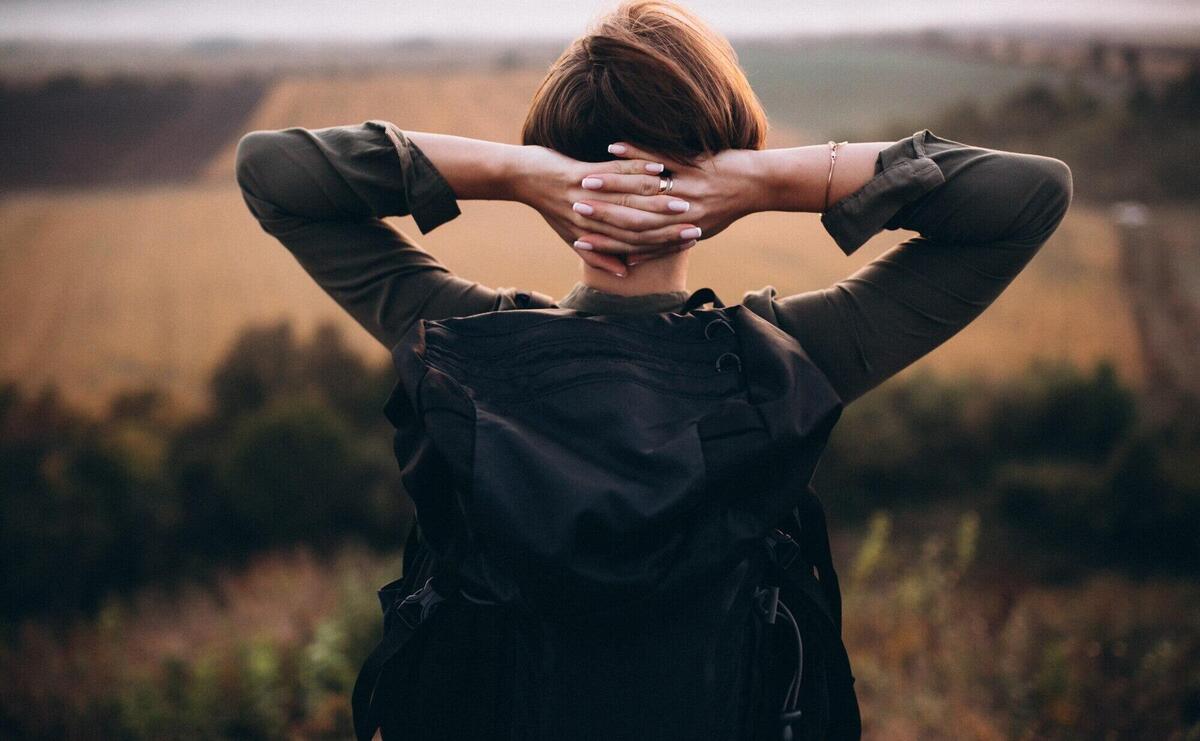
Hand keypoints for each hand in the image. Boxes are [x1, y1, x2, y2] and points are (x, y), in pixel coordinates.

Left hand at [511, 145, 701, 275]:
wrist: (524, 179)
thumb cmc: (552, 207)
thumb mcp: (573, 235)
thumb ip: (600, 256)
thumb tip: (625, 272)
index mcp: (589, 237)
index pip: (634, 245)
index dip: (664, 245)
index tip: (692, 242)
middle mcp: (588, 222)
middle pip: (636, 227)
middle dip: (669, 227)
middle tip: (697, 225)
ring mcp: (583, 198)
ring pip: (627, 201)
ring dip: (658, 200)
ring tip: (684, 200)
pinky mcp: (578, 174)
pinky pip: (612, 172)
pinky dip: (636, 170)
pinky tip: (656, 169)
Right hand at [573, 143, 765, 265]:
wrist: (755, 185)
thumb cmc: (723, 210)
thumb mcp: (695, 233)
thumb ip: (662, 247)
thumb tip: (631, 262)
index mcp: (678, 230)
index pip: (634, 239)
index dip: (605, 238)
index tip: (579, 236)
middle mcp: (680, 212)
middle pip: (633, 214)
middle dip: (600, 210)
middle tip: (572, 205)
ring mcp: (685, 186)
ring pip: (641, 187)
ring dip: (610, 181)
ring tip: (584, 177)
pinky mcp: (690, 163)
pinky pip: (658, 156)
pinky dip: (634, 151)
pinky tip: (612, 146)